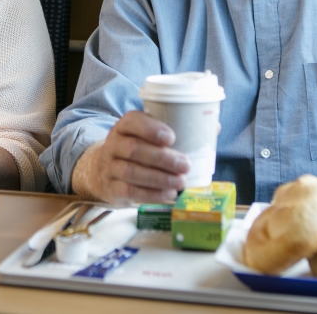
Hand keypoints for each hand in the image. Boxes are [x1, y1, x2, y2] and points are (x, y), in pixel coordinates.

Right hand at [71, 111, 188, 204]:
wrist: (103, 170)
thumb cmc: (136, 150)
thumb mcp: (145, 137)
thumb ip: (172, 132)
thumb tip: (213, 129)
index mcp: (124, 126)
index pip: (132, 121)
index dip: (150, 129)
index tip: (171, 138)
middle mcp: (113, 144)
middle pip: (133, 149)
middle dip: (162, 158)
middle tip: (185, 165)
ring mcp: (109, 167)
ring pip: (131, 172)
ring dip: (159, 179)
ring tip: (180, 182)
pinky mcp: (111, 188)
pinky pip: (129, 191)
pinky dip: (151, 195)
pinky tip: (168, 195)